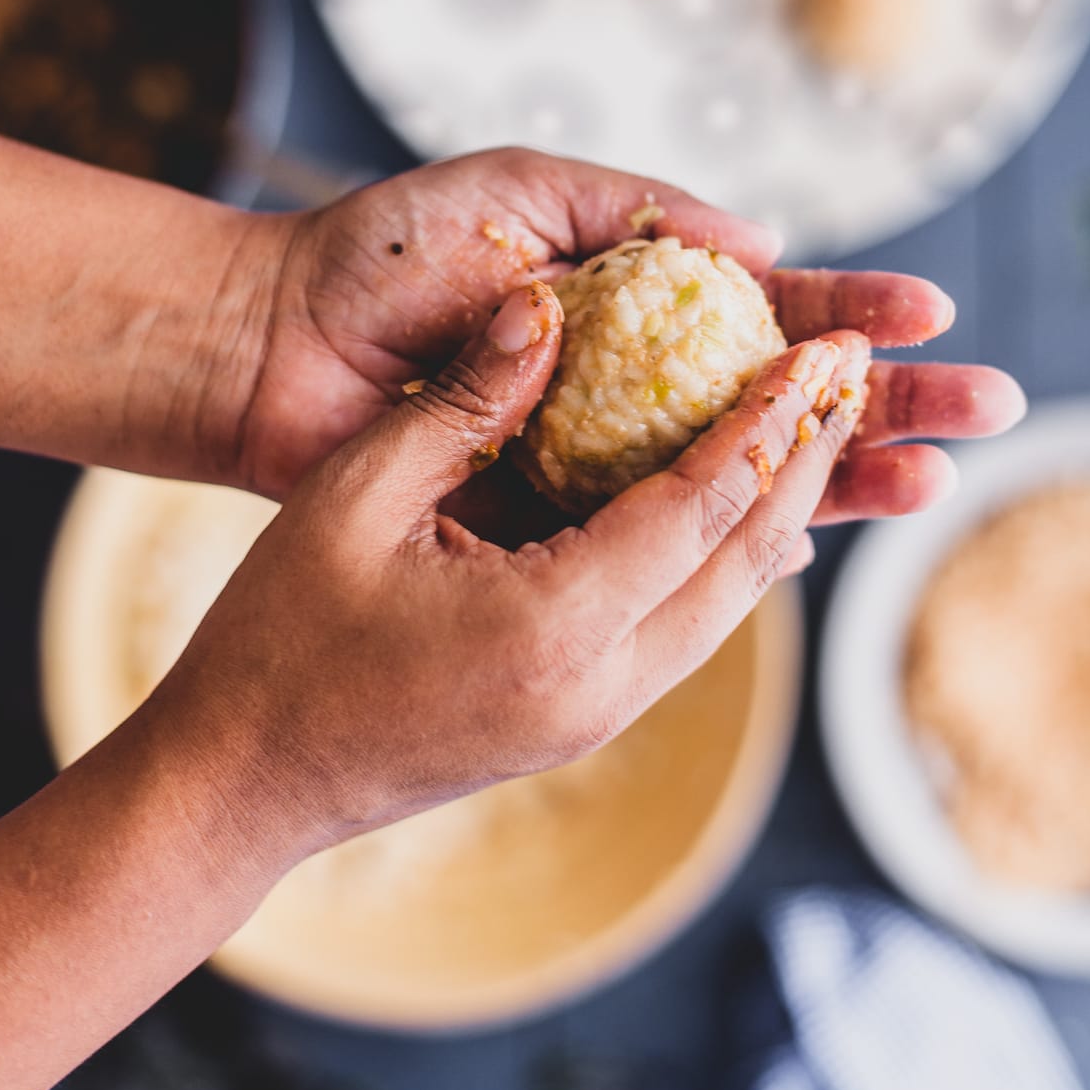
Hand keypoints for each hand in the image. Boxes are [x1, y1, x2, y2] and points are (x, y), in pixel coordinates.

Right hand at [156, 285, 870, 860]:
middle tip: (848, 372)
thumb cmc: (278, 637)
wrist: (241, 781)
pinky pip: (685, 628)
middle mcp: (600, 687)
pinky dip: (722, 555)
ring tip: (807, 423)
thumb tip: (550, 308)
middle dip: (808, 459)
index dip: (773, 421)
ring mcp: (596, 718)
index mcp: (552, 628)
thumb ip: (464, 401)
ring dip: (776, 509)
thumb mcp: (355, 494)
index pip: (704, 508)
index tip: (826, 350)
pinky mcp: (579, 723)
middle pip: (749, 563)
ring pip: (728, 605)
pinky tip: (725, 500)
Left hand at [236, 148, 1023, 515]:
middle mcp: (625, 383)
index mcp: (629, 298)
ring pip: (736, 474)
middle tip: (982, 409)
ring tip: (929, 481)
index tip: (928, 314)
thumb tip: (765, 241)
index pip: (764, 308)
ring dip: (836, 476)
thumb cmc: (384, 254)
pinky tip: (808, 535)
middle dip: (880, 400)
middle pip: (777, 398)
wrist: (269, 343)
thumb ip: (639, 209)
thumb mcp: (518, 190)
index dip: (847, 311)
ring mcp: (592, 458)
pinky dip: (733, 539)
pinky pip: (653, 539)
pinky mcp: (546, 522)